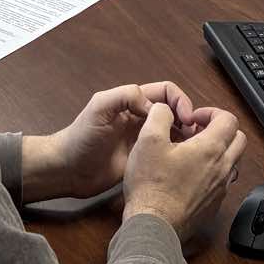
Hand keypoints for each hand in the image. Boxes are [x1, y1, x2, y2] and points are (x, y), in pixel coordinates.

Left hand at [22, 82, 203, 201]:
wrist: (68, 170)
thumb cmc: (81, 136)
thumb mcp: (100, 107)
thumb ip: (124, 96)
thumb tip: (153, 105)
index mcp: (133, 101)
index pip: (166, 92)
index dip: (180, 100)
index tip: (187, 118)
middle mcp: (142, 118)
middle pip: (174, 112)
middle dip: (188, 119)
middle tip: (195, 136)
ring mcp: (144, 141)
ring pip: (173, 132)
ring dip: (186, 136)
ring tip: (194, 149)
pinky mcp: (144, 161)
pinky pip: (165, 153)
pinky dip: (178, 154)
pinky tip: (183, 161)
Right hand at [123, 103, 246, 240]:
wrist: (154, 226)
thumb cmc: (152, 186)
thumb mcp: (148, 140)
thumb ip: (159, 115)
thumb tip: (165, 108)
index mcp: (210, 148)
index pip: (229, 119)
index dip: (211, 112)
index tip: (193, 119)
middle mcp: (222, 168)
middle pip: (238, 139)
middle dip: (221, 130)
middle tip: (198, 133)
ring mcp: (221, 189)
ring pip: (233, 161)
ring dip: (220, 151)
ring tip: (194, 153)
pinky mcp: (214, 205)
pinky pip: (223, 182)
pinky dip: (214, 173)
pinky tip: (191, 176)